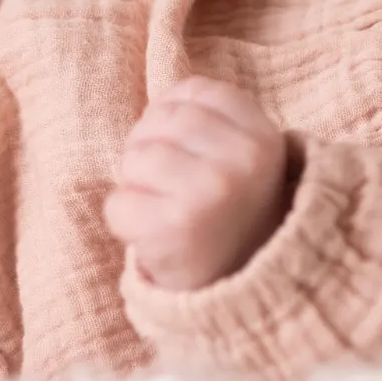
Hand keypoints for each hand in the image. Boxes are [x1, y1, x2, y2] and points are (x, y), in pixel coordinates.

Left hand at [105, 77, 291, 290]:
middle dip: (149, 147)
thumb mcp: (243, 156)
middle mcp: (243, 162)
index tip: (184, 148)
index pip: (194, 91)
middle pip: (161, 120)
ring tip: (161, 207)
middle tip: (166, 183)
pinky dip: (123, 220)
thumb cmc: (230, 212)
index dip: (174, 115)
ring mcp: (210, 194)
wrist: (244, 289)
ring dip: (135, 184)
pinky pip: (118, 204)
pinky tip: (151, 233)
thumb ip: (210, 117)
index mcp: (263, 137)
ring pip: (136, 158)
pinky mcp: (175, 228)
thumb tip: (158, 103)